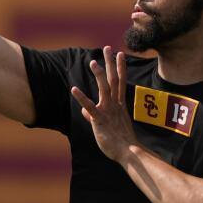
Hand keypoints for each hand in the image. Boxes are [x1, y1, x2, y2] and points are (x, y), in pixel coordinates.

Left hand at [71, 46, 138, 163]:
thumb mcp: (107, 125)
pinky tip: (74, 89)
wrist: (128, 154)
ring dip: (98, 75)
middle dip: (110, 63)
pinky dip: (82, 98)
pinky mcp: (100, 121)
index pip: (120, 81)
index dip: (119, 66)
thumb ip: (95, 116)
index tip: (119, 53)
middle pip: (114, 80)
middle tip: (108, 48)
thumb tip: (84, 112)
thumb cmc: (119, 142)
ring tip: (92, 62)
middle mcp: (115, 105)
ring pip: (104, 89)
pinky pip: (90, 107)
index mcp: (119, 105)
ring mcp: (108, 112)